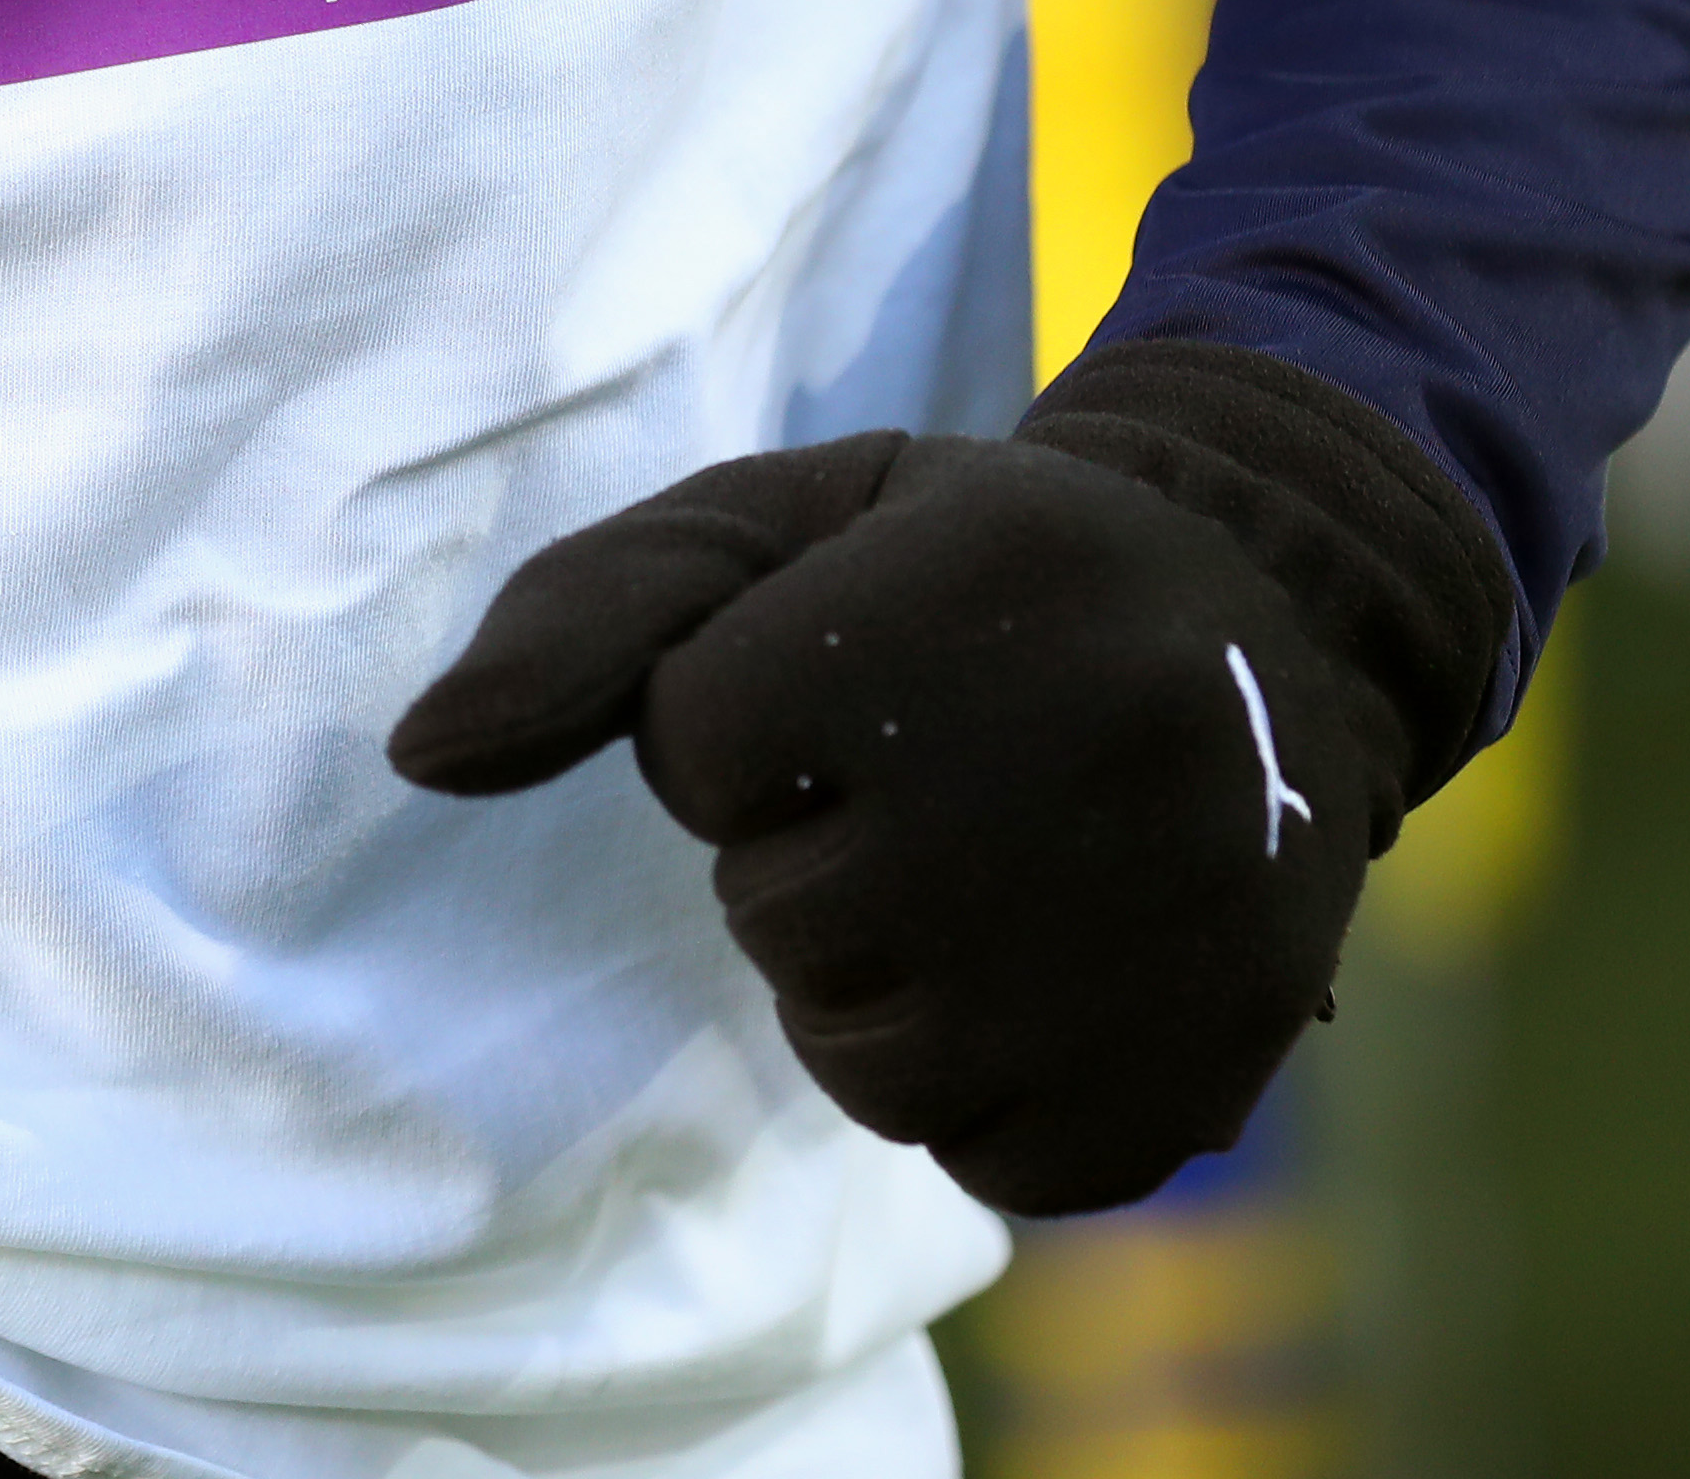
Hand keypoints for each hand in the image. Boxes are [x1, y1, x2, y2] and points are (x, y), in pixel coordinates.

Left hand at [389, 429, 1405, 1216]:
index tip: (836, 674)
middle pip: (780, 914)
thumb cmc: (957, 573)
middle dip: (798, 857)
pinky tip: (1040, 974)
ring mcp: (1184, 921)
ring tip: (965, 878)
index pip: (696, 739)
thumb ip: (588, 616)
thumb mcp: (782, 527)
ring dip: (872, 984)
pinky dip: (979, 1088)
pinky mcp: (1214, 1061)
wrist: (1270, 621)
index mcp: (987, 574)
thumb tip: (420, 754)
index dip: (726, 717)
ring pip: (869, 1062)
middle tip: (911, 781)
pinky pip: (986, 1161)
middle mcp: (1108, 744)